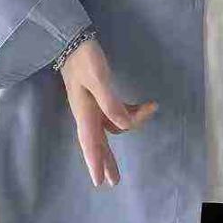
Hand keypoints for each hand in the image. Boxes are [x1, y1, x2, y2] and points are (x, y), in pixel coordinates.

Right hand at [59, 37, 158, 187]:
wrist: (73, 41)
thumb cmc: (85, 59)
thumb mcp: (98, 79)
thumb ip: (111, 103)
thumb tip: (124, 124)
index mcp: (85, 111)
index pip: (90, 143)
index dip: (95, 162)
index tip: (99, 182)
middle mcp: (87, 113)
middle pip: (98, 142)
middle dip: (107, 160)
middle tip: (114, 181)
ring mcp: (92, 105)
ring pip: (110, 126)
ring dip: (129, 124)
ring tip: (149, 110)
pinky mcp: (97, 96)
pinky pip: (114, 112)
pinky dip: (128, 111)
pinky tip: (141, 106)